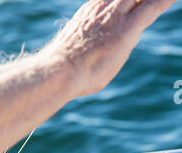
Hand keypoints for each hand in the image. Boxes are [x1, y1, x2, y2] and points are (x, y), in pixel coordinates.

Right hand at [49, 0, 175, 96]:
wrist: (62, 70)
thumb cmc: (65, 70)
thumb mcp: (77, 52)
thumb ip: (92, 48)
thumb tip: (96, 56)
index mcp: (90, 12)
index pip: (114, 0)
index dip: (126, 3)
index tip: (131, 5)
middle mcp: (103, 7)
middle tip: (145, 3)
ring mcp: (116, 15)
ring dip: (150, 0)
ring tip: (166, 1)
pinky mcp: (128, 28)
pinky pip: (153, 7)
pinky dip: (164, 2)